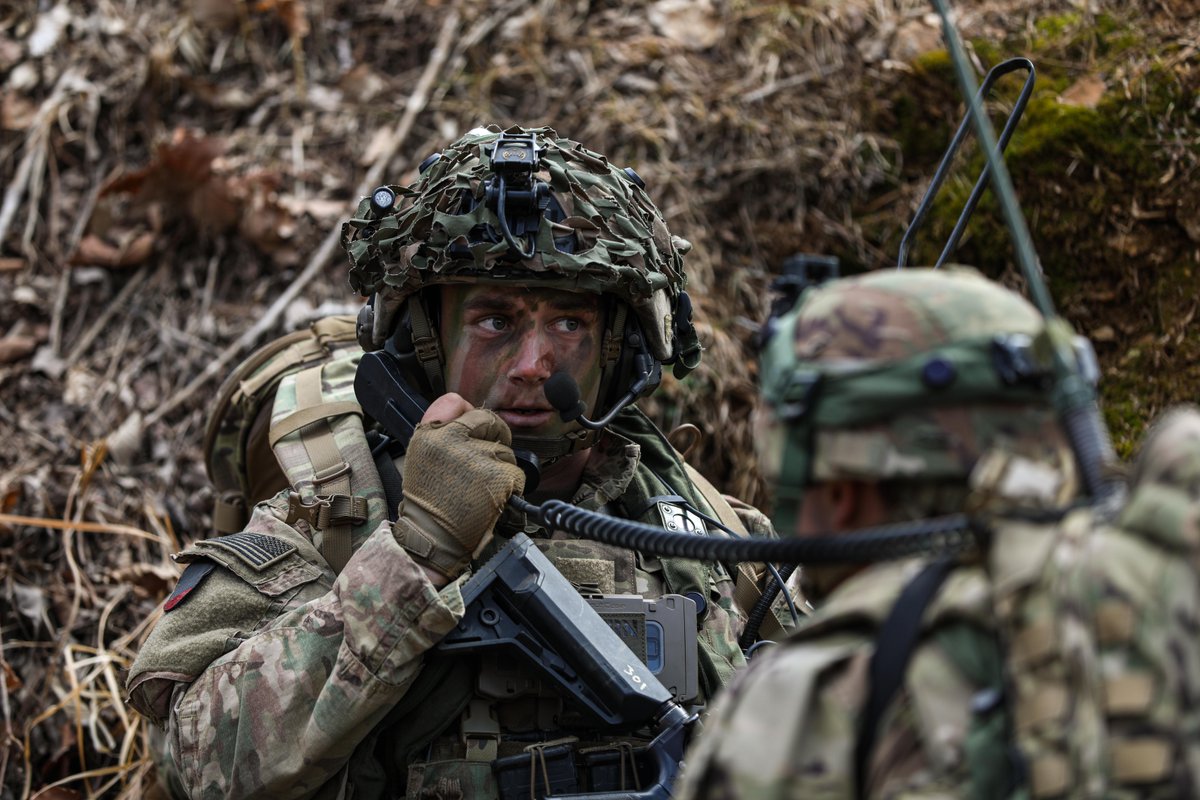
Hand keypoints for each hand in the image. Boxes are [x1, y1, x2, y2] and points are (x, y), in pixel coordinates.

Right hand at [392, 393, 525, 578]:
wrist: (432, 539)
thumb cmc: (428, 503)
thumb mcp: (420, 457)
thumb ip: (441, 431)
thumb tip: (469, 410)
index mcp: (429, 435)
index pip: (455, 402)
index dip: (469, 412)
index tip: (474, 424)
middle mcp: (452, 441)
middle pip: (488, 420)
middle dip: (495, 435)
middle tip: (488, 457)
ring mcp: (478, 458)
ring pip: (505, 449)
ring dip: (501, 465)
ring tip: (481, 486)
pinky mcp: (499, 476)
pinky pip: (517, 472)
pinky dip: (511, 486)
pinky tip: (493, 498)